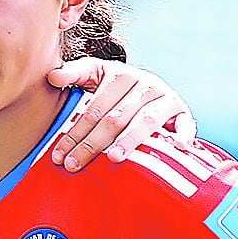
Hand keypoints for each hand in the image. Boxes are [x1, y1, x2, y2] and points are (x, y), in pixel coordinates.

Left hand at [46, 59, 196, 169]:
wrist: (146, 86)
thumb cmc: (112, 87)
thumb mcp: (93, 75)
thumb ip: (74, 74)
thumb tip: (53, 77)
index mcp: (121, 75)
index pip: (93, 109)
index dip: (74, 132)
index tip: (58, 156)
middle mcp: (146, 84)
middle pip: (115, 118)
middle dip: (92, 144)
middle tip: (74, 164)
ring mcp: (165, 97)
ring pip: (145, 121)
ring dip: (129, 140)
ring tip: (113, 158)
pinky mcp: (181, 110)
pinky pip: (184, 123)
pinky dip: (183, 134)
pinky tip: (177, 146)